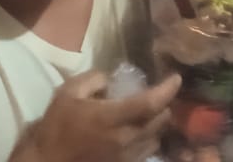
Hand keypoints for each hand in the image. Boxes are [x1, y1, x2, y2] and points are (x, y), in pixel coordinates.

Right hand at [14, 70, 180, 161]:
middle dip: (164, 105)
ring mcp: (126, 157)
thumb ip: (93, 79)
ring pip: (157, 137)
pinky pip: (146, 152)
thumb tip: (111, 78)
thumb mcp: (68, 93)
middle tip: (158, 95)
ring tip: (148, 115)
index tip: (176, 78)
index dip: (168, 89)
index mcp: (112, 118)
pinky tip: (138, 133)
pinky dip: (148, 140)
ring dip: (157, 124)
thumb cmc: (56, 128)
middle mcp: (125, 138)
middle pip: (161, 120)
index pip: (151, 102)